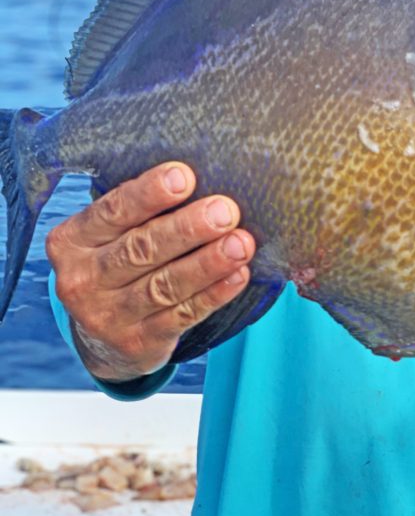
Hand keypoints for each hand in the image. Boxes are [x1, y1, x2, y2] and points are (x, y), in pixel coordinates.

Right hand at [47, 163, 255, 381]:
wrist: (102, 336)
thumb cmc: (120, 259)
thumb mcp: (112, 232)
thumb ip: (140, 207)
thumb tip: (202, 172)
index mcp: (72, 240)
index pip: (112, 211)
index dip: (149, 194)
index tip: (186, 176)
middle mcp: (83, 279)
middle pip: (141, 248)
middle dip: (187, 228)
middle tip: (225, 211)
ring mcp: (107, 316)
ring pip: (165, 285)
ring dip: (208, 262)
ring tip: (242, 243)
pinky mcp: (137, 342)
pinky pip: (182, 315)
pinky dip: (214, 294)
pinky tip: (238, 275)